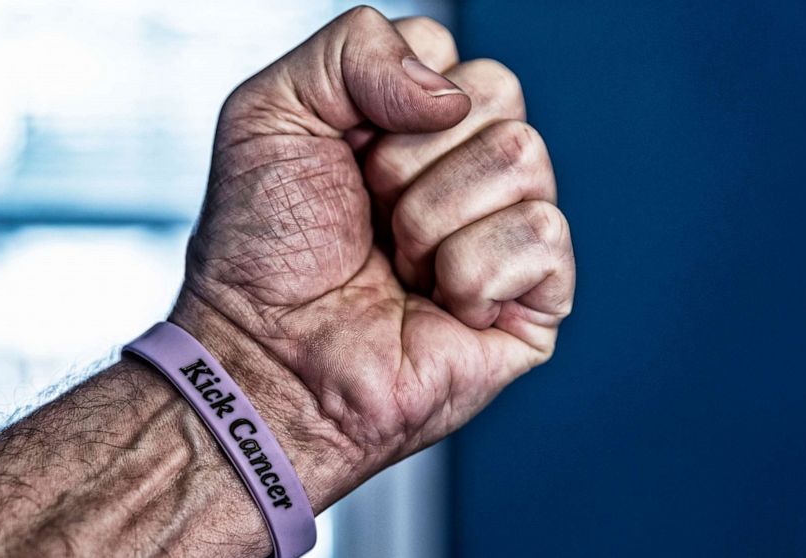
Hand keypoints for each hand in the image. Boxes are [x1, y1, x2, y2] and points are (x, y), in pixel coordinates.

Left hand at [173, 5, 574, 508]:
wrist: (263, 355)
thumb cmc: (262, 250)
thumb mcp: (271, 111)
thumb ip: (354, 47)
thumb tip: (450, 94)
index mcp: (411, 125)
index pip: (448, 54)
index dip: (384, 100)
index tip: (342, 157)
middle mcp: (464, 172)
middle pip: (497, 94)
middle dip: (406, 159)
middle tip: (368, 215)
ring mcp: (504, 232)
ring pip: (522, 156)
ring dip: (430, 218)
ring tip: (397, 265)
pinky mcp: (535, 299)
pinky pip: (543, 234)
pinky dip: (470, 272)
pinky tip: (438, 304)